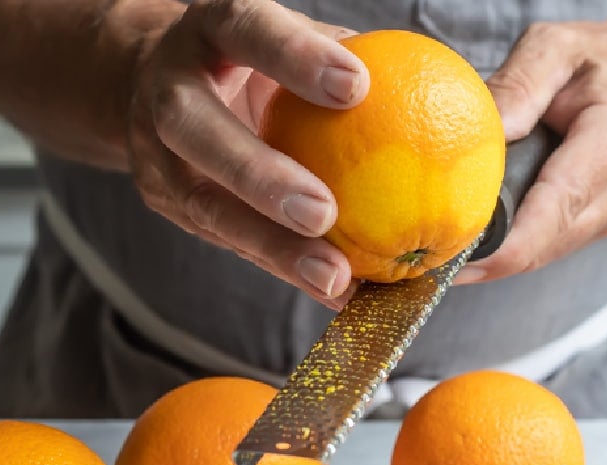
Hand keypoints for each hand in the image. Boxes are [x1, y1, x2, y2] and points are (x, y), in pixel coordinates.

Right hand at [123, 0, 368, 307]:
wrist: (150, 80)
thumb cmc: (254, 58)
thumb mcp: (291, 41)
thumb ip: (347, 63)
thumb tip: (456, 97)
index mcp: (211, 28)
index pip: (245, 29)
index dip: (292, 55)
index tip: (356, 87)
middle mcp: (168, 88)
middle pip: (194, 128)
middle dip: (257, 174)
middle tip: (323, 213)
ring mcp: (156, 151)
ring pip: (203, 204)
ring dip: (271, 246)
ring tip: (333, 278)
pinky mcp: (165, 202)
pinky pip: (228, 241)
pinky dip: (284, 268)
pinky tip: (338, 293)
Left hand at [456, 14, 606, 284]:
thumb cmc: (605, 60)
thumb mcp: (558, 46)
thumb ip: (518, 84)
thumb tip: (479, 135)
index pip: (557, 207)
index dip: (506, 245)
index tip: (458, 259)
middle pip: (548, 242)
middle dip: (490, 255)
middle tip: (432, 256)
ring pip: (549, 252)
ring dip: (501, 256)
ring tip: (448, 250)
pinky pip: (556, 245)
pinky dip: (519, 245)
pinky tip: (483, 237)